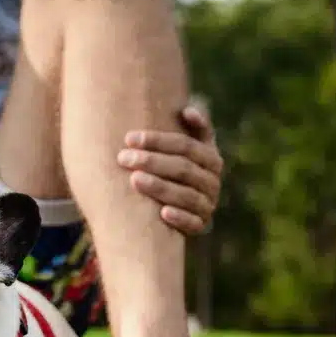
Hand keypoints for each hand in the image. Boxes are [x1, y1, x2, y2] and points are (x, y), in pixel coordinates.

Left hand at [118, 104, 223, 234]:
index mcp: (210, 157)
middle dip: (152, 161)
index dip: (158, 140)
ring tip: (134, 180)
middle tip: (123, 158)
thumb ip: (188, 128)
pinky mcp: (200, 225)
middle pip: (183, 168)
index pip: (186, 145)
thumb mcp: (183, 148)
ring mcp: (207, 204)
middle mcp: (212, 180)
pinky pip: (192, 223)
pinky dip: (179, 218)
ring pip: (186, 195)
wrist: (178, 207)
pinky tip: (162, 214)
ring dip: (160, 187)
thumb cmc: (173, 168)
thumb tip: (187, 111)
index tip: (129, 138)